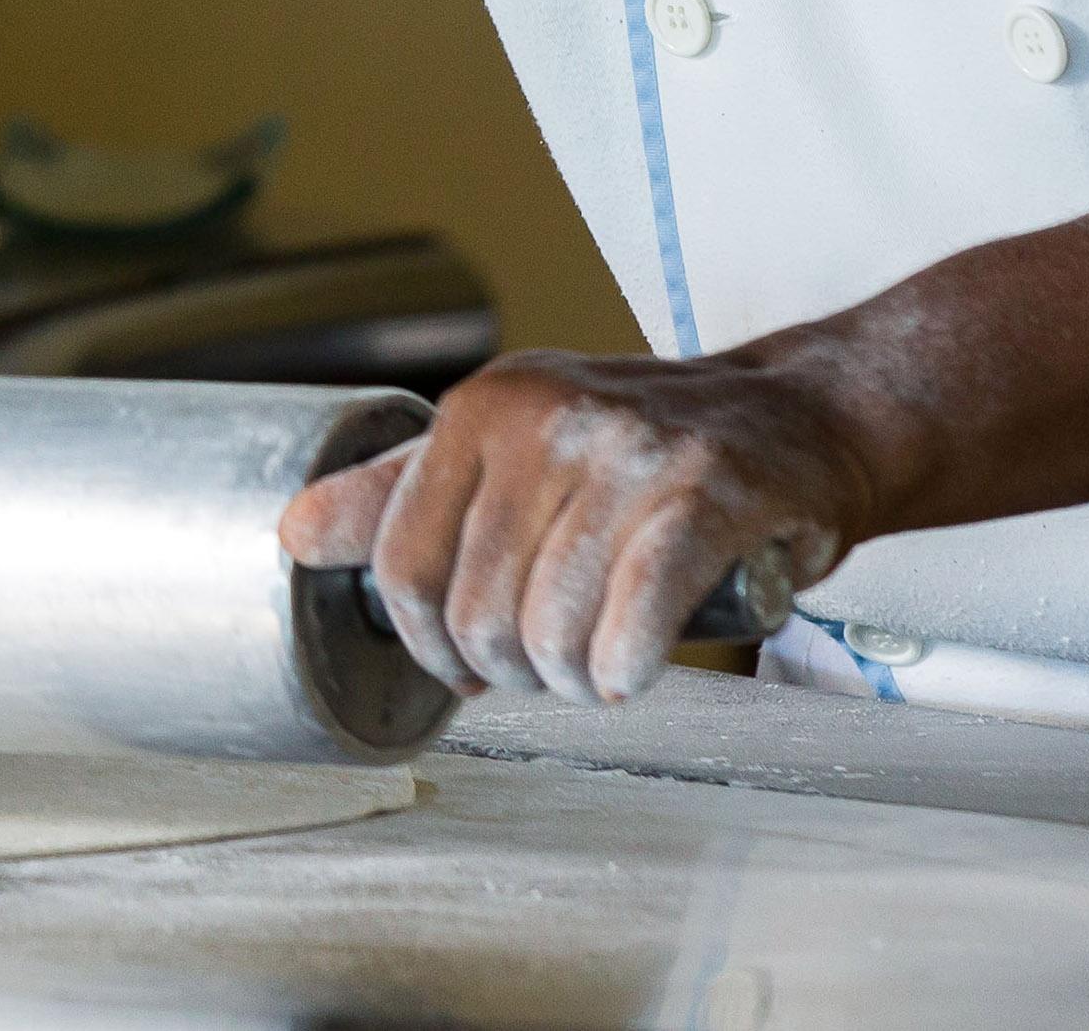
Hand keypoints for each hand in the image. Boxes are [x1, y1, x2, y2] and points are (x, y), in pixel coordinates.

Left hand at [273, 348, 891, 705]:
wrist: (798, 417)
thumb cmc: (642, 447)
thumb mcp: (509, 445)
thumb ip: (399, 491)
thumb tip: (290, 532)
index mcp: (482, 407)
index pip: (403, 560)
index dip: (427, 641)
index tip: (464, 665)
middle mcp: (544, 419)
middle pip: (477, 608)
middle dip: (509, 669)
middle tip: (549, 668)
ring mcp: (627, 452)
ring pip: (553, 625)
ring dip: (572, 680)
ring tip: (597, 667)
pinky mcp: (707, 493)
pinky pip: (634, 616)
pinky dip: (624, 667)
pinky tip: (630, 672)